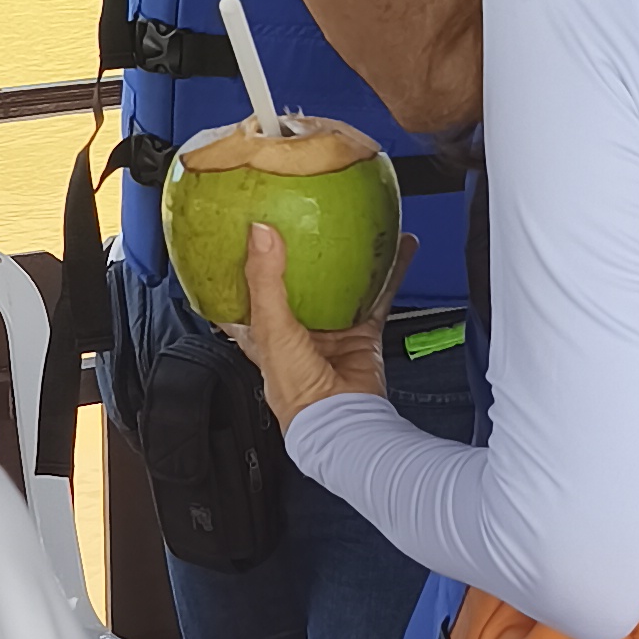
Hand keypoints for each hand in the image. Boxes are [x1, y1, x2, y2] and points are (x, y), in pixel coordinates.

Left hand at [229, 217, 415, 433]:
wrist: (341, 419)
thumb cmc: (297, 389)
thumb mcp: (271, 328)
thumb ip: (265, 280)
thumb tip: (261, 234)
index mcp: (262, 331)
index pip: (242, 293)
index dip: (240, 264)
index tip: (242, 231)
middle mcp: (295, 329)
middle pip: (294, 283)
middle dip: (298, 254)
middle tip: (300, 219)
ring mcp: (330, 330)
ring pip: (340, 284)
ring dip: (348, 258)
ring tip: (350, 225)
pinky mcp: (360, 332)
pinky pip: (376, 296)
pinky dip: (389, 272)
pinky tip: (398, 249)